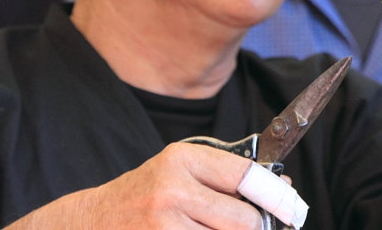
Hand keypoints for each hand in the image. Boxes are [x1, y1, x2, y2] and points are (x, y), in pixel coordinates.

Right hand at [7, 142, 266, 228]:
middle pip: (244, 221)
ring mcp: (162, 226)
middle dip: (254, 228)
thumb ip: (226, 175)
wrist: (88, 224)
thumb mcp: (180, 170)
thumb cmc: (145, 195)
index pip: (247, 176)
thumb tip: (283, 186)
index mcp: (182, 159)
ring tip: (209, 228)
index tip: (292, 207)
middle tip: (250, 226)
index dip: (277, 196)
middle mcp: (171, 191)